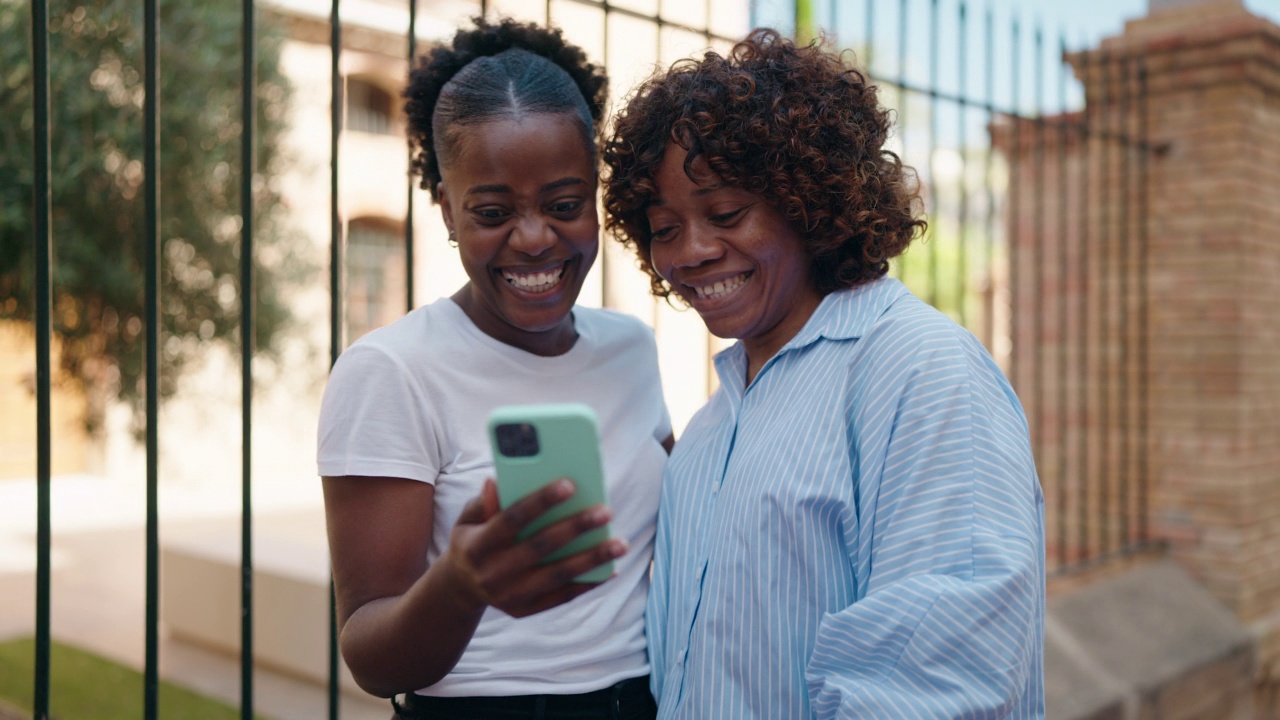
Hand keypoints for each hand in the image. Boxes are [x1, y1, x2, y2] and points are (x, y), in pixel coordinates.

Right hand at [440, 478, 626, 617]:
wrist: (460, 588)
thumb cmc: (473, 541)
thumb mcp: (467, 520)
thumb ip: (484, 502)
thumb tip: (498, 480)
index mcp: (477, 546)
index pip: (512, 519)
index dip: (540, 501)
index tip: (570, 484)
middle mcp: (492, 573)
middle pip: (540, 548)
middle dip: (575, 528)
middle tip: (606, 512)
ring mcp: (509, 596)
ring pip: (556, 576)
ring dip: (592, 559)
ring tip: (621, 544)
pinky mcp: (523, 611)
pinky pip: (561, 597)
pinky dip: (587, 584)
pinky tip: (610, 569)